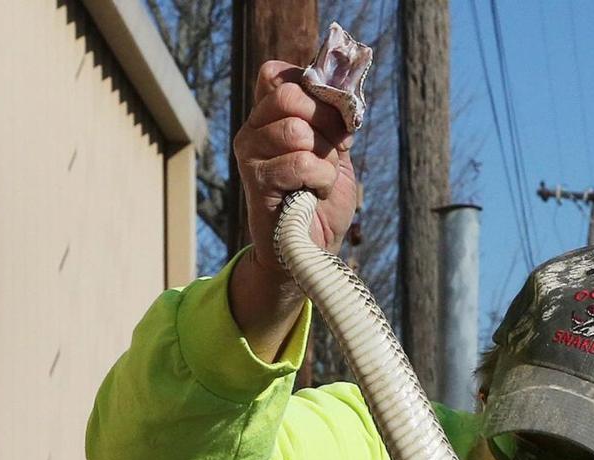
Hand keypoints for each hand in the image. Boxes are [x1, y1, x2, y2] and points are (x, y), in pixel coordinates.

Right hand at [233, 61, 357, 275]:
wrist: (310, 250)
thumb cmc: (322, 202)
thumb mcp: (335, 153)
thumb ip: (334, 121)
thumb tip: (343, 94)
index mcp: (269, 115)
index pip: (280, 74)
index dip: (314, 90)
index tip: (334, 122)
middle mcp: (253, 129)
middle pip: (290, 95)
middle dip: (325, 123)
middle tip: (333, 152)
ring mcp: (249, 153)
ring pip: (297, 130)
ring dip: (325, 158)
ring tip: (321, 180)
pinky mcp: (255, 181)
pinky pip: (299, 163)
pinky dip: (321, 180)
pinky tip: (314, 195)